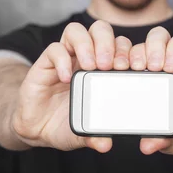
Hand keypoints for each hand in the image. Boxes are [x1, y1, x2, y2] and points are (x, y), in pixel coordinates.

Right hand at [10, 20, 130, 152]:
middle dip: (109, 43)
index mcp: (104, 68)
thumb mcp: (85, 131)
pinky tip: (66, 78)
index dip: (130, 51)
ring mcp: (66, 57)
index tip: (136, 68)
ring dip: (87, 44)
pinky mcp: (45, 62)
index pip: (121, 46)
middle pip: (101, 29)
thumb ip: (95, 136)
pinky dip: (61, 60)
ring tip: (90, 66)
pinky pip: (54, 49)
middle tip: (111, 65)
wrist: (37, 127)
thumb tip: (105, 143)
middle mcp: (86, 56)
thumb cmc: (67, 122)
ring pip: (77, 30)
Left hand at [129, 27, 172, 159]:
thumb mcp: (172, 141)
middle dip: (148, 47)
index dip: (125, 52)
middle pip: (157, 38)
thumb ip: (160, 140)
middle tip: (144, 67)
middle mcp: (171, 67)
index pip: (135, 52)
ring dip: (171, 48)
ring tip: (167, 68)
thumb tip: (146, 145)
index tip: (120, 67)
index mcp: (153, 78)